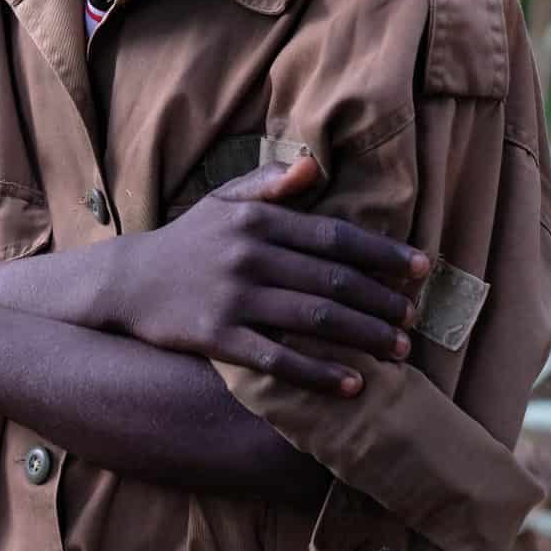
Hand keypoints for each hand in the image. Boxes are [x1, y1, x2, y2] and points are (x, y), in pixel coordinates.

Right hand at [110, 152, 429, 396]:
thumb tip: (314, 166)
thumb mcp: (223, 202)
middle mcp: (249, 256)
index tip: (421, 269)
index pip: (335, 236)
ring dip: (363, 336)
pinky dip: (319, 374)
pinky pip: (279, 360)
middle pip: (333, 281)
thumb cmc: (188, 241)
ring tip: (398, 351)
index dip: (383, 254)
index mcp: (257, 221)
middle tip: (414, 318)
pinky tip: (352, 384)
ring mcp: (234, 298)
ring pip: (315, 320)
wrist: (128, 282)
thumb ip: (270, 185)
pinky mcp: (218, 337)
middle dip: (382, 301)